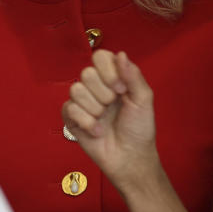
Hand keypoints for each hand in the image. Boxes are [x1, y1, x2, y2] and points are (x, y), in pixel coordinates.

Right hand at [62, 50, 159, 190]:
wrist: (131, 157)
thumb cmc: (139, 129)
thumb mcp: (143, 100)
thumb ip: (133, 76)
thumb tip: (120, 54)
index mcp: (113, 78)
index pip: (100, 57)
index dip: (108, 71)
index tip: (121, 89)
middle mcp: (96, 87)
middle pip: (87, 73)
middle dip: (104, 93)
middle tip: (114, 106)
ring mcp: (83, 103)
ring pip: (76, 90)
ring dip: (95, 109)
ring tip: (105, 119)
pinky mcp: (72, 119)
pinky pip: (69, 109)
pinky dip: (86, 122)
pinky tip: (98, 131)